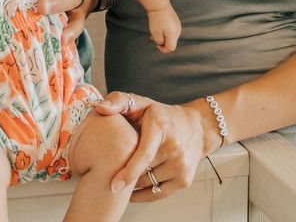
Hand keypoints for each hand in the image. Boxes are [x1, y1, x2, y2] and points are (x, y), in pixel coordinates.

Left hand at [93, 91, 208, 200]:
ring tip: (124, 176)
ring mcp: (181, 166)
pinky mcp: (185, 180)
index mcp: (161, 128)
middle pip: (143, 171)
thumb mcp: (141, 103)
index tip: (114, 185)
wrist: (197, 128)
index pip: (144, 154)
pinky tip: (133, 190)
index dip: (128, 172)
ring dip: (135, 183)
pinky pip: (158, 194)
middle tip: (110, 173)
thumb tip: (99, 107)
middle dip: (126, 174)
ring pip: (149, 183)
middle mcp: (174, 148)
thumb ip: (118, 101)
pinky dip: (144, 194)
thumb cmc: (161, 116)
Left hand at [147, 6, 181, 53]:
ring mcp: (178, 25)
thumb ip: (160, 42)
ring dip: (163, 36)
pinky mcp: (176, 21)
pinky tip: (159, 27)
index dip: (163, 50)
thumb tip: (162, 43)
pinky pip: (171, 30)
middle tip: (153, 37)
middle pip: (171, 42)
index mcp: (174, 35)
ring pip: (171, 36)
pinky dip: (165, 31)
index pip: (171, 48)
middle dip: (163, 42)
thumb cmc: (156, 19)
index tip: (156, 45)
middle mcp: (178, 31)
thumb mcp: (155, 34)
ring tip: (154, 32)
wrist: (159, 4)